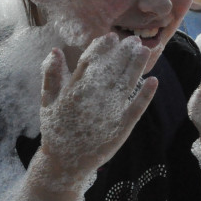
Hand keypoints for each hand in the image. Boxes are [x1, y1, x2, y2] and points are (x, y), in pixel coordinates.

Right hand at [38, 34, 160, 185]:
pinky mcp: (120, 128)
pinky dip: (145, 94)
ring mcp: (108, 114)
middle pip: (111, 70)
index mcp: (73, 91)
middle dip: (123, 53)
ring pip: (125, 85)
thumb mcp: (47, 101)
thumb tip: (56, 50)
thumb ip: (51, 75)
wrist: (65, 163)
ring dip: (136, 67)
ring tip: (145, 51)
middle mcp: (92, 100)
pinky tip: (154, 80)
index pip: (90, 62)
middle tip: (133, 39)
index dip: (101, 48)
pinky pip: (136, 108)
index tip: (110, 37)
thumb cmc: (56, 130)